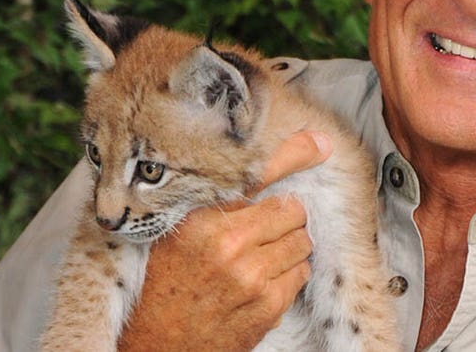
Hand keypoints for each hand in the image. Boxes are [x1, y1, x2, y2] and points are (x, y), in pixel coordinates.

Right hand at [117, 131, 332, 351]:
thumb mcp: (171, 233)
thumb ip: (210, 206)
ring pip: (301, 242)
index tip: (318, 143)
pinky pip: (300, 274)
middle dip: (285, 215)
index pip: (257, 174)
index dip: (294, 153)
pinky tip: (263, 279)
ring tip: (261, 256)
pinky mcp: (268, 306)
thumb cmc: (160, 286)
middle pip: (291, 210)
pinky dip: (289, 273)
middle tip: (268, 226)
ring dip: (289, 245)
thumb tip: (254, 178)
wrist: (157, 344)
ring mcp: (252, 277)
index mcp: (200, 219)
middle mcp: (228, 245)